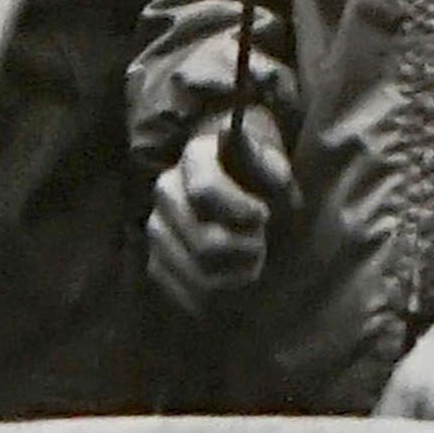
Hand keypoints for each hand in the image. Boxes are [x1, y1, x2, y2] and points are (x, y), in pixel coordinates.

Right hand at [146, 111, 292, 315]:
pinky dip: (220, 296)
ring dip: (237, 277)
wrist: (250, 208)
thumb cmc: (266, 189)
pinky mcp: (156, 263)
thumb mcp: (277, 176)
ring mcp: (157, 228)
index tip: (263, 216)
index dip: (239, 210)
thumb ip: (262, 163)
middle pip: (205, 242)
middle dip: (244, 250)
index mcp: (196, 157)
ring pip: (198, 274)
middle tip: (262, 244)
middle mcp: (167, 189)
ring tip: (252, 261)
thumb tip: (233, 136)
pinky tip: (233, 279)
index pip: (205, 190)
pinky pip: (187, 296)